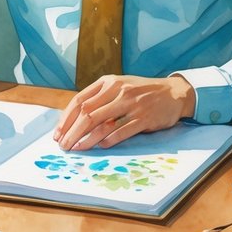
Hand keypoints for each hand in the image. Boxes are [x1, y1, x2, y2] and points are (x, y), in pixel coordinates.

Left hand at [53, 74, 195, 150]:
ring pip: (101, 124)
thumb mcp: (119, 86)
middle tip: (63, 146)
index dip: (66, 119)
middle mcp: (118, 91)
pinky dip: (108, 141)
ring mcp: (131, 104)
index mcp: (108, 82)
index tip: (58, 134)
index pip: (79, 100)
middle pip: (86, 113)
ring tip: (76, 149)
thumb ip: (99, 98)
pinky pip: (121, 131)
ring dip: (86, 139)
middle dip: (71, 132)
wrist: (173, 92)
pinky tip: (99, 147)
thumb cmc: (141, 92)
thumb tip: (74, 120)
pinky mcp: (144, 118)